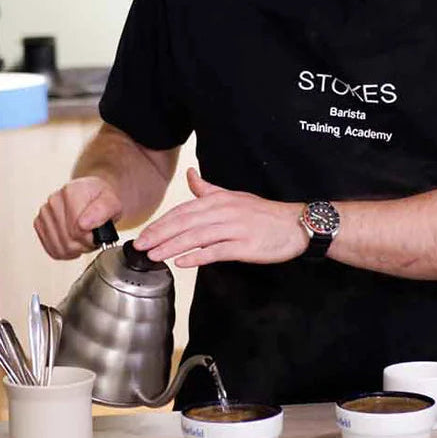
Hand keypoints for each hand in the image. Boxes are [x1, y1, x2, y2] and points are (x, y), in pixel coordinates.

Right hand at [34, 176, 122, 259]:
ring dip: (75, 249)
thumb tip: (84, 225)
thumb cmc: (102, 199)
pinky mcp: (39, 224)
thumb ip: (103, 211)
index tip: (98, 233)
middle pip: (68, 240)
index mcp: (72, 192)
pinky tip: (73, 241)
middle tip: (93, 237)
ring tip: (84, 238)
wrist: (93, 195)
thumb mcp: (113, 202)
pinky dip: (65, 251)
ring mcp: (45, 212)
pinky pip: (52, 249)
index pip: (78, 229)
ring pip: (60, 247)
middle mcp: (54, 200)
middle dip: (85, 244)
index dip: (92, 238)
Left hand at [133, 168, 306, 267]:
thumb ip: (208, 189)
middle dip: (160, 234)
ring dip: (173, 246)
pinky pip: (217, 251)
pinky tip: (182, 262)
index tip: (144, 235)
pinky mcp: (245, 246)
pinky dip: (198, 256)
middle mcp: (224, 212)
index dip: (161, 223)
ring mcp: (235, 229)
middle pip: (185, 222)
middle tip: (141, 246)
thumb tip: (190, 175)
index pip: (183, 211)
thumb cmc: (264, 214)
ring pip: (197, 236)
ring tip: (155, 256)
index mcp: (219, 200)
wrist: (295, 225)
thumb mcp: (234, 196)